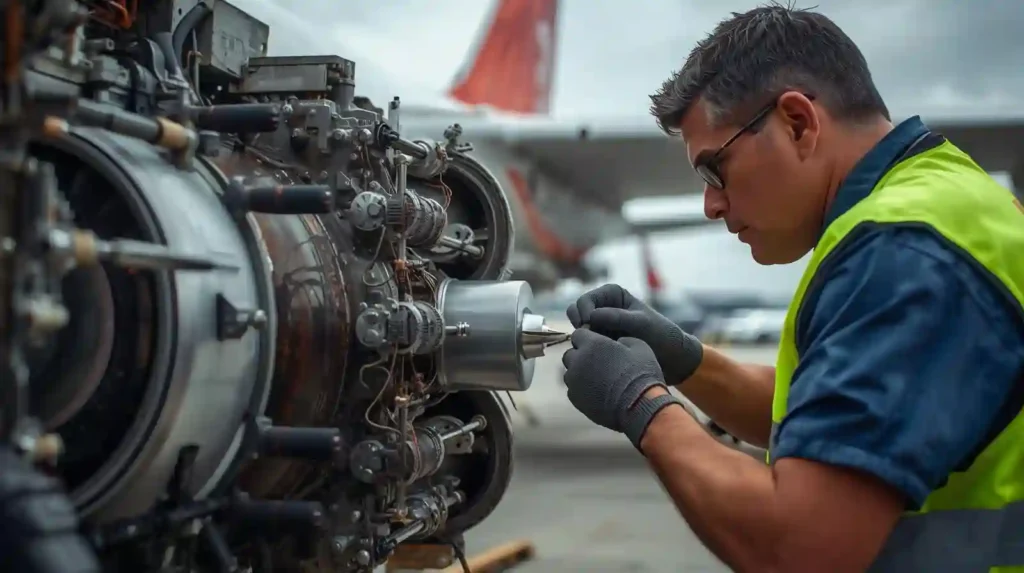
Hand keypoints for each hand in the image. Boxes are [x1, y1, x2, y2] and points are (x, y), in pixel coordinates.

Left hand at [561, 328, 679, 446]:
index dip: (587, 339)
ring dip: (579, 373)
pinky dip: (581, 389)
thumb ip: (623, 340)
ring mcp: (574, 381)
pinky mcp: (575, 399)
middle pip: (570, 354)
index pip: (578, 334)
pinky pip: (573, 390)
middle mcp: (578, 360)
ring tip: (597, 380)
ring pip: (570, 373)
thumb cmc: (641, 374)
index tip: (597, 345)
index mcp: (592, 344)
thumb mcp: (640, 347)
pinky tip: (596, 392)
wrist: (638, 406)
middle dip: (580, 356)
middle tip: (597, 363)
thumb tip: (618, 342)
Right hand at [566, 284, 702, 383]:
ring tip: (599, 349)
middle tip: (592, 339)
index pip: (585, 300)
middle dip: (581, 326)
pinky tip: (598, 357)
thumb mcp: (641, 324)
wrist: (672, 360)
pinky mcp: (601, 343)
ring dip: (583, 340)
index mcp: (612, 295)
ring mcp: (601, 327)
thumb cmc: (661, 336)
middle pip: (576, 314)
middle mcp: (603, 308)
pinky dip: (587, 350)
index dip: (584, 313)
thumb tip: (590, 317)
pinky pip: (584, 345)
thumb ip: (617, 318)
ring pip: (577, 331)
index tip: (591, 327)